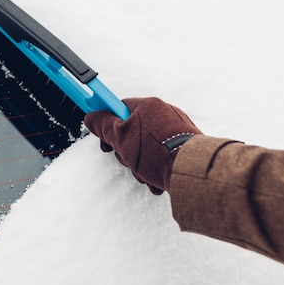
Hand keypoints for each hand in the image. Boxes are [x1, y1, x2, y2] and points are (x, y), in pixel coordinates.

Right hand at [84, 98, 201, 193]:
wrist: (191, 172)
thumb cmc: (158, 154)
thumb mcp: (120, 139)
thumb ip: (103, 126)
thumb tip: (92, 117)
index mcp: (148, 106)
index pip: (118, 107)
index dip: (107, 123)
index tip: (101, 131)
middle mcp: (164, 112)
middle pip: (132, 130)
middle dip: (127, 151)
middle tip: (127, 159)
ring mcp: (176, 128)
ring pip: (147, 147)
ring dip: (141, 164)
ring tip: (145, 173)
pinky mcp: (185, 144)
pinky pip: (162, 155)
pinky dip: (156, 168)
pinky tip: (156, 179)